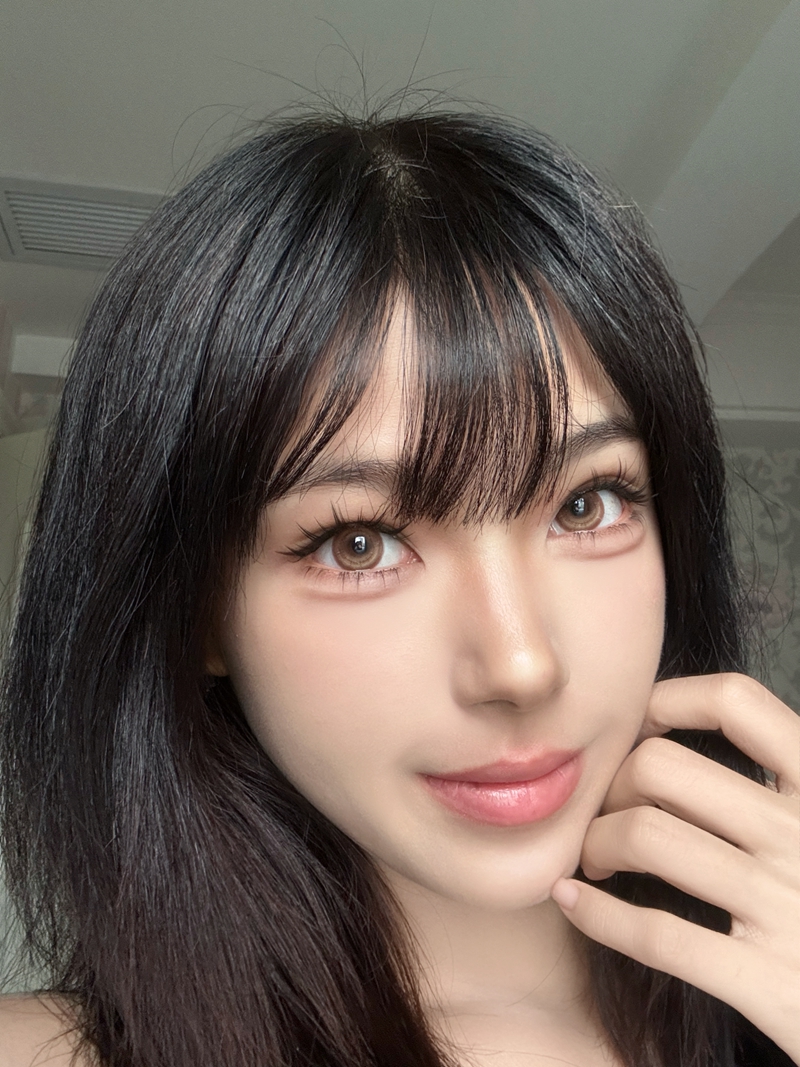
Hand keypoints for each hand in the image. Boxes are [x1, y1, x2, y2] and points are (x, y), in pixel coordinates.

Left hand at [551, 673, 799, 1061]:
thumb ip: (777, 786)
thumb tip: (675, 730)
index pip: (736, 702)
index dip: (668, 700)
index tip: (637, 728)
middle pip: (662, 766)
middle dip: (611, 784)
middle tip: (604, 813)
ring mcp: (789, 909)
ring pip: (645, 836)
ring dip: (595, 844)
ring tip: (593, 860)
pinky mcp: (770, 983)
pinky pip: (656, 933)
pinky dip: (597, 914)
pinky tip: (575, 904)